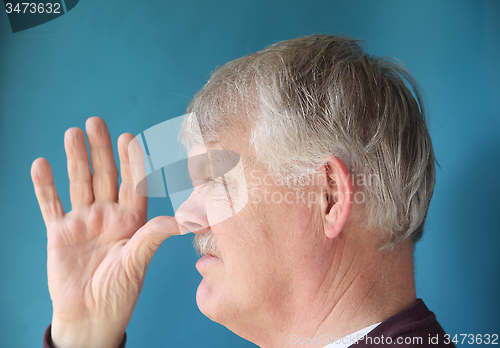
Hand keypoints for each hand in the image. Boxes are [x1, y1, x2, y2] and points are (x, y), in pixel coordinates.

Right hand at [31, 117, 179, 347]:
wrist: (91, 316)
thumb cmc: (119, 292)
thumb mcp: (138, 261)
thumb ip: (154, 236)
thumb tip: (185, 219)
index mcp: (132, 220)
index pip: (133, 184)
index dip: (132, 162)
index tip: (131, 138)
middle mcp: (108, 215)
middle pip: (105, 176)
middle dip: (101, 150)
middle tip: (97, 122)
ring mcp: (83, 221)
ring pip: (79, 183)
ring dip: (75, 159)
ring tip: (73, 133)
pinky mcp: (60, 232)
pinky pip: (51, 204)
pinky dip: (45, 186)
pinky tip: (41, 165)